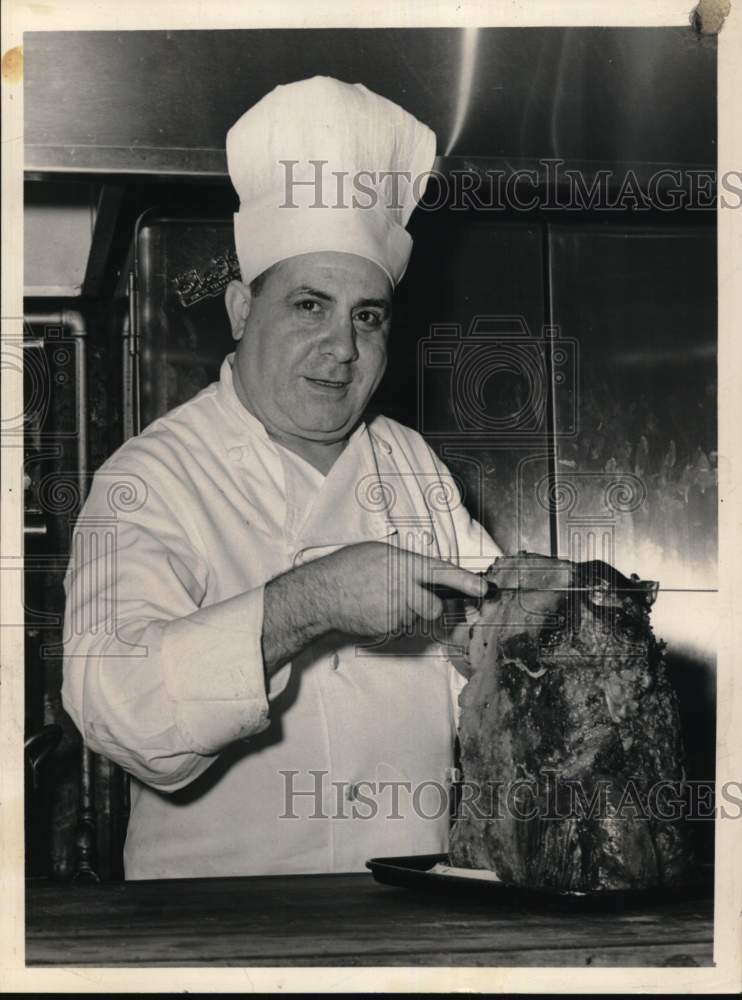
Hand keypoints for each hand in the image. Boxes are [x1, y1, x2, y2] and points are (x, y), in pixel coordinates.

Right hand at [313, 541, 487, 638]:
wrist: (321, 594)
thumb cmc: (347, 568)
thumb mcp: (379, 553)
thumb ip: (407, 564)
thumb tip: (428, 574)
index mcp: (404, 565)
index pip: (444, 573)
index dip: (467, 583)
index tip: (485, 590)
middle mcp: (404, 589)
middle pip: (435, 607)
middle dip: (431, 606)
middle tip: (414, 599)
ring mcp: (396, 612)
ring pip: (415, 618)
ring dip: (406, 613)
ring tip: (382, 600)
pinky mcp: (387, 629)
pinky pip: (399, 627)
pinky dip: (391, 621)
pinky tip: (374, 610)